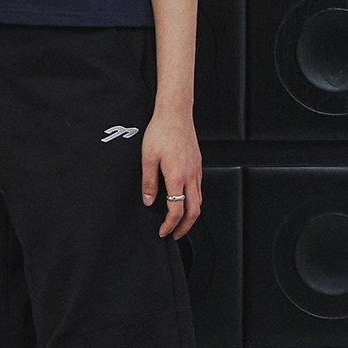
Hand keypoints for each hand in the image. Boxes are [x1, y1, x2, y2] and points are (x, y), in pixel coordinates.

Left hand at [140, 107, 201, 239]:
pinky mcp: (198, 165)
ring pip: (199, 201)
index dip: (169, 225)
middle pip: (194, 212)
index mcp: (177, 177)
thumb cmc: (161, 131)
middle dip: (185, 227)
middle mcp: (191, 176)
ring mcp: (196, 170)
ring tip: (179, 222)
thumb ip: (149, 182)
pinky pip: (199, 190)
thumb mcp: (148, 158)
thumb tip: (148, 200)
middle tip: (175, 234)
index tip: (163, 231)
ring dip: (190, 216)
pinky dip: (193, 202)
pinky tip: (184, 200)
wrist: (175, 113)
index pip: (176, 210)